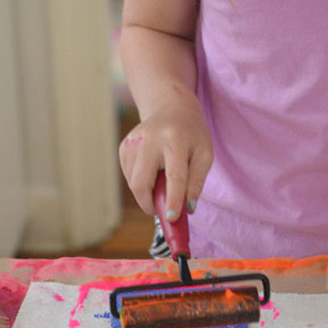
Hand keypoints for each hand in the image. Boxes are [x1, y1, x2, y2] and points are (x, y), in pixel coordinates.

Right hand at [119, 88, 212, 219]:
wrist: (171, 108)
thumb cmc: (192, 135)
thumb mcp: (204, 155)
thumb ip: (196, 182)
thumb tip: (187, 209)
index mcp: (174, 139)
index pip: (174, 176)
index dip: (172, 200)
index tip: (171, 218)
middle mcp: (149, 139)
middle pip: (141, 183)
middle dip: (149, 203)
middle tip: (160, 210)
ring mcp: (133, 142)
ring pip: (133, 183)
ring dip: (146, 192)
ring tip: (161, 180)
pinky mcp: (124, 147)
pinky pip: (129, 176)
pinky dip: (140, 182)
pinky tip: (152, 170)